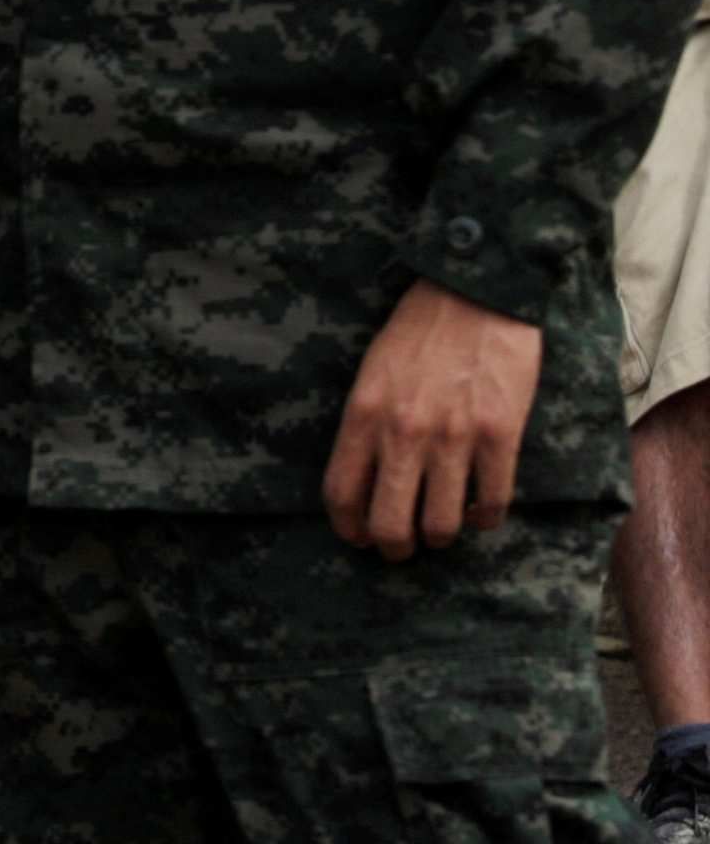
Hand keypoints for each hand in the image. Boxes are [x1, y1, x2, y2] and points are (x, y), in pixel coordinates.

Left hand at [326, 279, 540, 555]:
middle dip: (393, 547)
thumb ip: (368, 422)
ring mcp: (454, 438)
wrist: (476, 294)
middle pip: (389, 522)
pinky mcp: (500, 437)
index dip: (348, 526)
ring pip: (441, 524)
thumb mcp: (372, 372)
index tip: (357, 537)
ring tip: (441, 530)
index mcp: (364, 414)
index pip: (342, 492)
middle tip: (401, 549)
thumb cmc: (418, 331)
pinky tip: (478, 512)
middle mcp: (404, 432)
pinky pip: (491, 503)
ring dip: (440, 536)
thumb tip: (368, 474)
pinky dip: (484, 519)